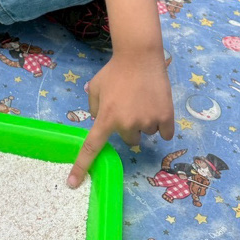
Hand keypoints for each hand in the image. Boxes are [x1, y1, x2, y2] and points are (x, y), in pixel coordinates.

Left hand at [67, 50, 173, 187]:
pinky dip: (163, 124)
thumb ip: (94, 106)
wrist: (140, 56)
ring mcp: (147, 122)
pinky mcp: (166, 118)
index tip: (73, 184)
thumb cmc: (115, 70)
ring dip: (145, 121)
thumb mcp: (96, 86)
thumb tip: (99, 119)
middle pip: (129, 139)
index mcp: (106, 118)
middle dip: (129, 126)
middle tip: (131, 105)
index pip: (91, 147)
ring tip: (144, 100)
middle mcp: (126, 124)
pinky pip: (165, 133)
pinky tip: (159, 106)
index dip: (82, 166)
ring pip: (146, 133)